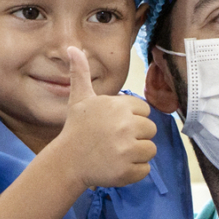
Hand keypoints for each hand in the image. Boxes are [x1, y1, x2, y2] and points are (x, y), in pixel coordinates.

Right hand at [59, 44, 156, 190]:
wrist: (67, 162)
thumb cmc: (76, 129)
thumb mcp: (79, 99)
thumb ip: (81, 73)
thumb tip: (72, 47)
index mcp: (119, 107)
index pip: (145, 111)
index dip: (131, 119)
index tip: (114, 125)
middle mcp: (126, 126)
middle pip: (151, 130)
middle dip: (136, 136)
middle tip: (114, 140)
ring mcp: (128, 149)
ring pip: (150, 150)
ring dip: (136, 154)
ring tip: (115, 153)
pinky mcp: (129, 170)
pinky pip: (146, 169)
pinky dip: (134, 171)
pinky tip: (116, 166)